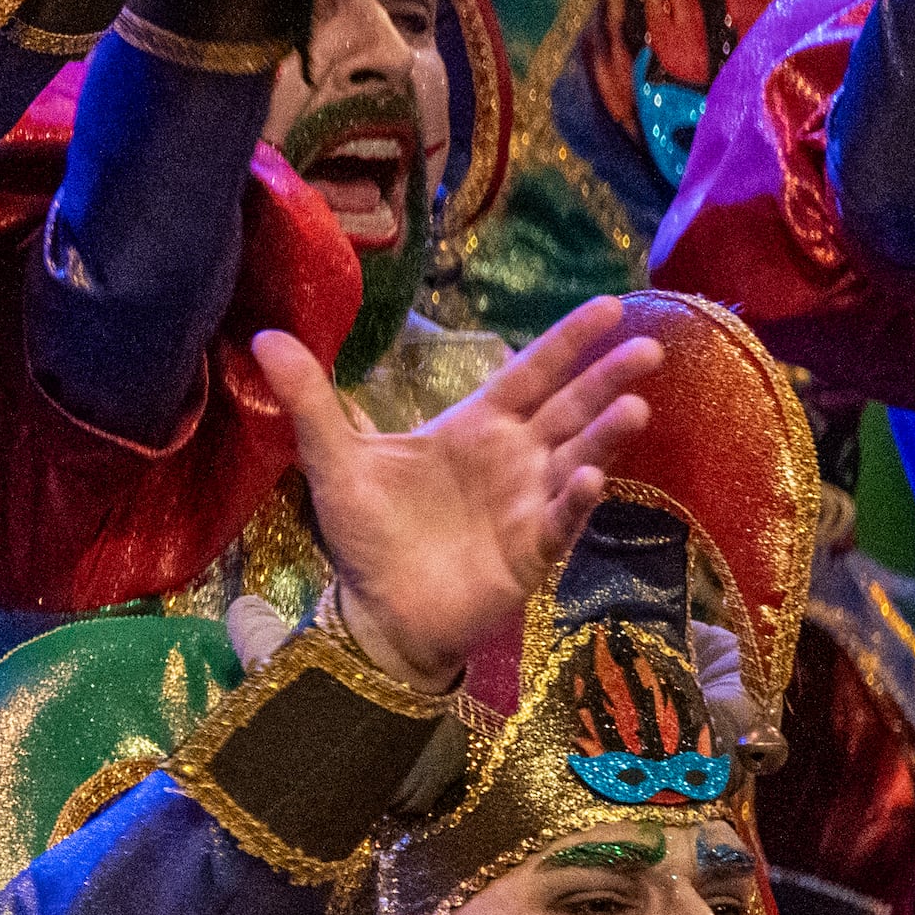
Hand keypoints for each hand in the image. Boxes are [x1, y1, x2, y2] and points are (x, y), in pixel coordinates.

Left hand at [249, 296, 660, 692]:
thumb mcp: (333, 461)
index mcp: (475, 427)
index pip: (529, 373)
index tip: (610, 305)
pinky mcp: (531, 550)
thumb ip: (310, 401)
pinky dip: (575, 499)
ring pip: (577, 457)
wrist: (378, 609)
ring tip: (635, 406)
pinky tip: (587, 476)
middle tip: (648, 347)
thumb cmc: (368, 531)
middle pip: (569, 408)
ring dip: (606, 434)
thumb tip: (265, 338)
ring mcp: (529, 502)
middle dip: (607, 378)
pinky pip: (560, 519)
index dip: (568, 341)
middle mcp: (514, 457)